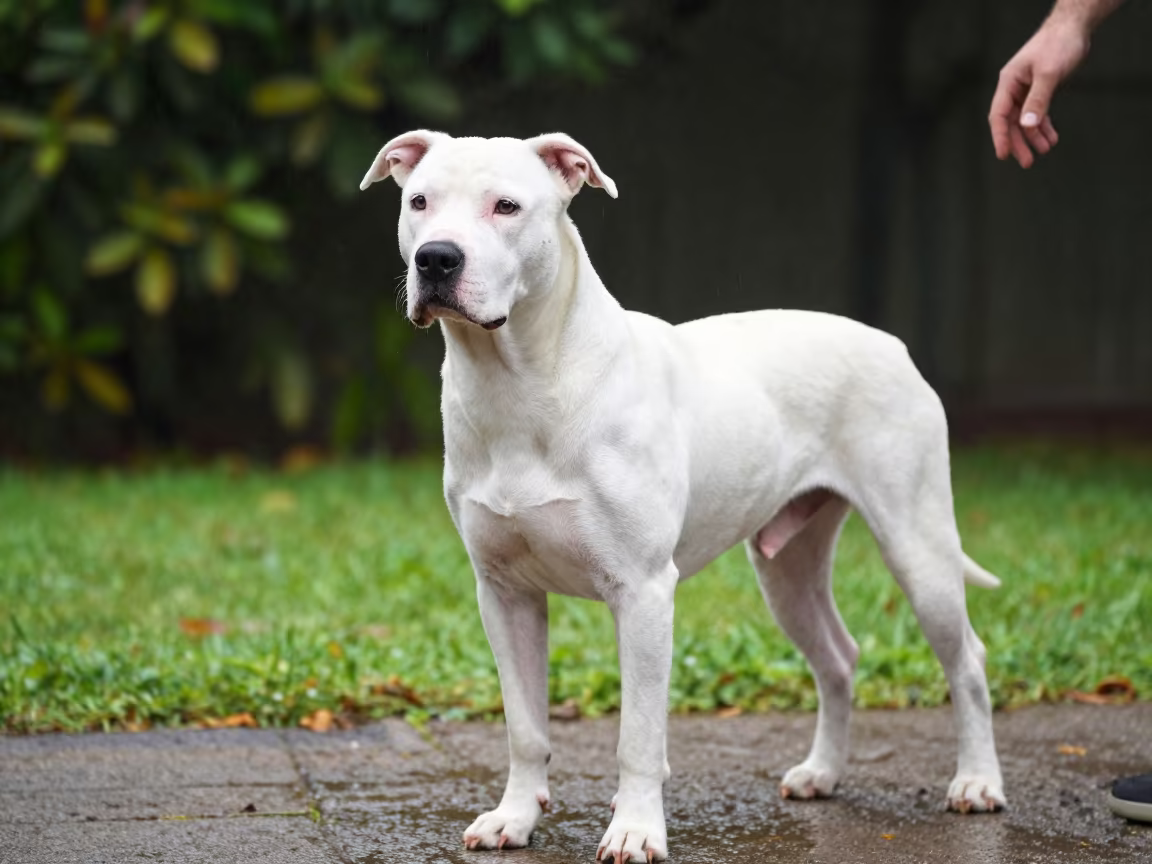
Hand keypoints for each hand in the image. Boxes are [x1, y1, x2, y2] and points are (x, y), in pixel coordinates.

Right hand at [989, 17, 1091, 167]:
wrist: (1074, 26)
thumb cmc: (1059, 44)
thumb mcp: (1049, 73)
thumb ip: (1038, 100)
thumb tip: (1027, 126)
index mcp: (1008, 82)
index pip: (998, 115)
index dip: (1000, 136)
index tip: (1004, 155)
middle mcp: (1014, 88)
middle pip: (1011, 122)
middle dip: (1019, 142)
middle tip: (1027, 162)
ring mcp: (1026, 89)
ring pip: (1024, 120)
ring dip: (1033, 136)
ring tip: (1045, 150)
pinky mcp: (1040, 89)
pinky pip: (1037, 113)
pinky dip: (1044, 126)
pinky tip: (1051, 137)